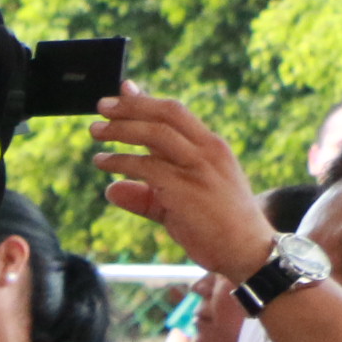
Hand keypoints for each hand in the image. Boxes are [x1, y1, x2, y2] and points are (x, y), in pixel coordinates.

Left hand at [92, 86, 275, 286]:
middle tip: (101, 105)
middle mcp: (209, 151)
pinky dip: (121, 161)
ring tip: (95, 131)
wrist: (246, 251)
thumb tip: (110, 189)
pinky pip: (148, 167)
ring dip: (121, 129)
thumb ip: (146, 194)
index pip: (177, 114)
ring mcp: (199, 168)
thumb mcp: (178, 205)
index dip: (147, 101)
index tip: (124, 91)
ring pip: (156, 135)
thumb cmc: (216, 227)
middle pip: (167, 114)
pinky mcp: (186, 189)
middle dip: (132, 106)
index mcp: (212, 147)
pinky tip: (103, 163)